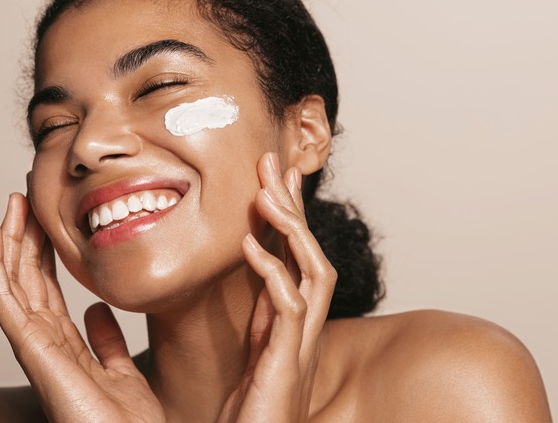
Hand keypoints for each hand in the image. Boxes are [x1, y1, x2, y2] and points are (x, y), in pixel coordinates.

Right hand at [0, 193, 163, 422]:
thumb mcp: (120, 369)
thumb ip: (105, 340)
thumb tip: (96, 309)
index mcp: (63, 346)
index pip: (46, 289)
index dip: (42, 253)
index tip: (43, 220)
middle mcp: (43, 343)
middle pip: (26, 280)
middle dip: (22, 239)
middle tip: (21, 199)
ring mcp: (34, 346)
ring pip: (11, 283)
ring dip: (6, 242)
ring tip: (6, 206)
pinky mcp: (30, 349)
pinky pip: (5, 301)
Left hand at [218, 153, 336, 421]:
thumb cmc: (252, 413)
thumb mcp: (255, 354)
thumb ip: (261, 321)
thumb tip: (256, 288)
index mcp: (293, 322)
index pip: (298, 256)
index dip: (291, 214)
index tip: (277, 177)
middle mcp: (304, 328)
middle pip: (311, 254)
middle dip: (294, 207)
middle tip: (273, 163)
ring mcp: (299, 344)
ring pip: (312, 272)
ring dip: (291, 230)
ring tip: (265, 193)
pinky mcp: (287, 362)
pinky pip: (288, 307)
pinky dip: (271, 272)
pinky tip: (249, 245)